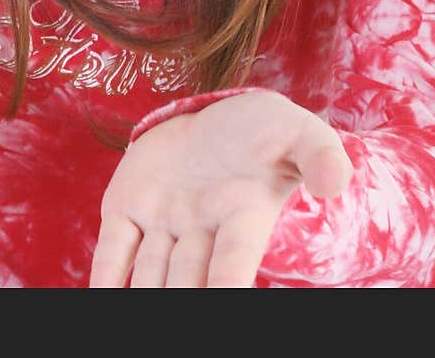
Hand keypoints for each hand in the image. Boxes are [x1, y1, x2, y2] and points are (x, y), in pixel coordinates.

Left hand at [90, 90, 352, 287]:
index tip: (222, 298)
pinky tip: (100, 296)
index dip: (226, 285)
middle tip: (174, 313)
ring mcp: (162, 223)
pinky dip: (105, 277)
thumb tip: (335, 182)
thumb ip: (320, 153)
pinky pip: (113, 250)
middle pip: (187, 281)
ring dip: (143, 297)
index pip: (233, 263)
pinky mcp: (127, 208)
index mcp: (243, 219)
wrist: (216, 118)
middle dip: (181, 300)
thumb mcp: (297, 130)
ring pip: (149, 274)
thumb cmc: (264, 131)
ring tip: (135, 317)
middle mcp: (201, 231)